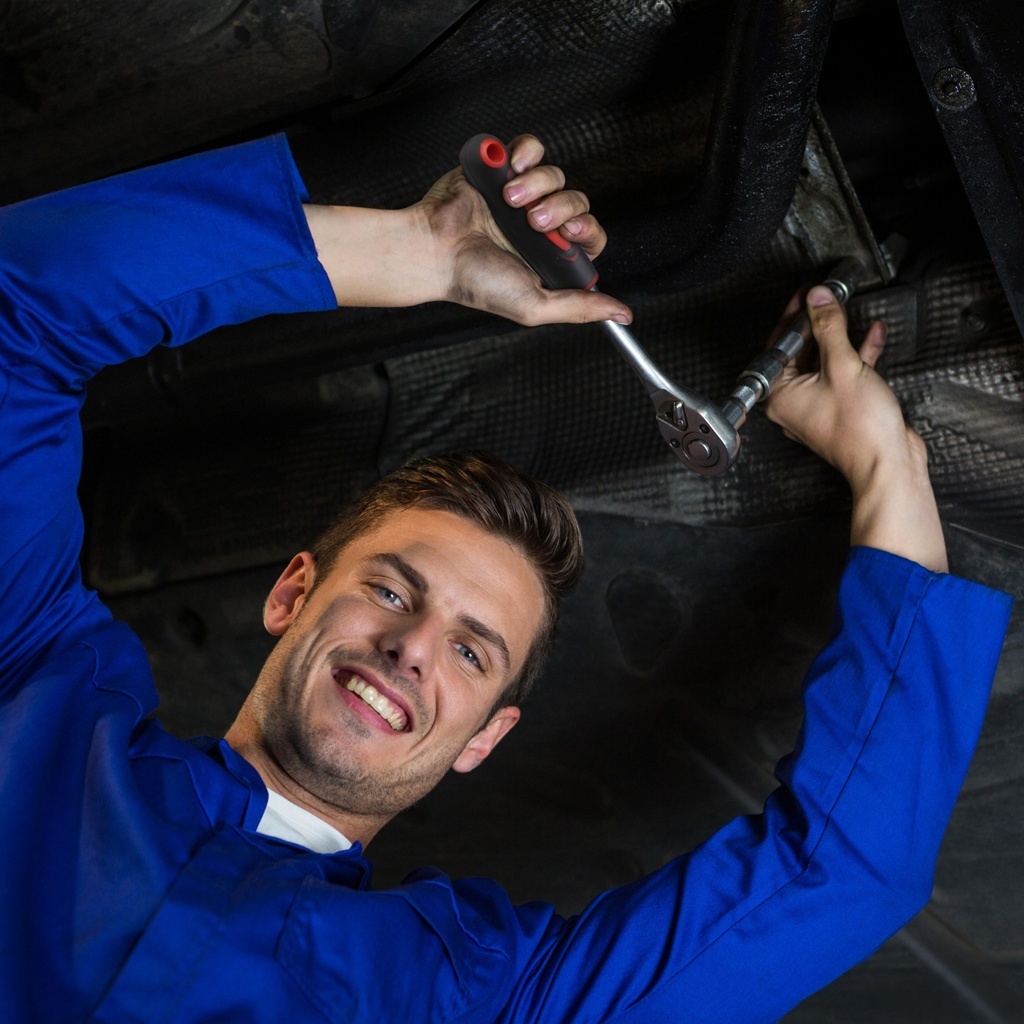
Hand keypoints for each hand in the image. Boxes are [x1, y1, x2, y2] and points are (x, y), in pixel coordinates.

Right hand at [304, 135, 631, 326]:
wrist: (435, 250)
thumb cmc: (476, 282)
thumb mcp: (535, 306)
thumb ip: (580, 308)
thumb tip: (623, 315)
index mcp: (549, 256)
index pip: (590, 234)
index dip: (586, 228)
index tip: (567, 232)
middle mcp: (538, 225)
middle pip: (578, 200)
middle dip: (561, 206)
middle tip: (534, 220)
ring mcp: (521, 195)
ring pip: (555, 174)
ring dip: (537, 184)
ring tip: (509, 201)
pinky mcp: (502, 168)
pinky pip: (531, 148)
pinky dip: (526, 153)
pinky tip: (509, 170)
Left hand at [765, 286, 947, 571]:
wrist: (888, 464)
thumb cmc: (859, 428)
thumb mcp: (842, 365)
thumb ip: (828, 328)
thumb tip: (817, 299)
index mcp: (780, 394)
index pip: (779, 346)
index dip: (793, 316)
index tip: (806, 294)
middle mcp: (793, 401)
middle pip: (800, 352)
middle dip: (817, 322)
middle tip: (826, 296)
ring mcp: (818, 405)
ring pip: (824, 361)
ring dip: (839, 336)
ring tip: (847, 308)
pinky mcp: (842, 408)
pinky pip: (843, 375)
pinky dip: (856, 354)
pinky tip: (872, 335)